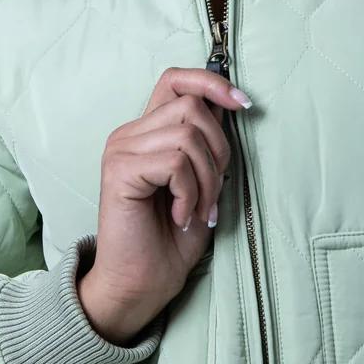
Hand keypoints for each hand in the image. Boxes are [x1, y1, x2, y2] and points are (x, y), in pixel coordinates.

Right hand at [76, 66, 251, 343]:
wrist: (143, 283)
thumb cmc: (171, 239)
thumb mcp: (201, 182)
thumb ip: (206, 144)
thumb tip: (229, 106)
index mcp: (146, 132)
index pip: (175, 79)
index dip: (212, 82)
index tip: (244, 104)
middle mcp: (129, 134)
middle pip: (192, 107)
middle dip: (219, 151)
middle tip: (214, 194)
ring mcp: (120, 150)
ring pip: (187, 135)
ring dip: (207, 179)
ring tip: (198, 211)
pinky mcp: (119, 171)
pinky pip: (175, 162)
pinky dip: (190, 193)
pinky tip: (180, 216)